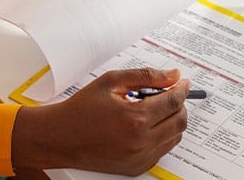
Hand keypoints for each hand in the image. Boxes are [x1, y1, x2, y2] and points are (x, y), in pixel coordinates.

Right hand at [11, 68, 189, 175]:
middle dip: (180, 104)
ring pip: (174, 137)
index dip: (182, 88)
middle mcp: (141, 141)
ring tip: (158, 109)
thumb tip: (172, 75)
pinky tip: (149, 125)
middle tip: (172, 94)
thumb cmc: (82, 109)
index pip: (173, 101)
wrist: (61, 137)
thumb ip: (146, 76)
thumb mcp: (112, 82)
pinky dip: (162, 137)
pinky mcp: (136, 167)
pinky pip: (161, 151)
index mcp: (135, 118)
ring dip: (173, 121)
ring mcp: (139, 157)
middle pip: (180, 121)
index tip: (183, 83)